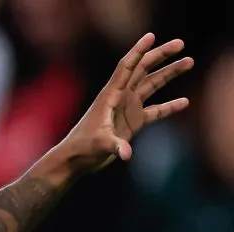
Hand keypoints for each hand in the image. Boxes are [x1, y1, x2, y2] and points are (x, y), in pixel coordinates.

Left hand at [62, 33, 193, 171]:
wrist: (77, 159)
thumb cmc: (83, 148)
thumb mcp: (99, 144)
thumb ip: (114, 146)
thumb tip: (126, 154)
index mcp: (110, 95)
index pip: (126, 66)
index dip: (138, 50)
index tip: (151, 35)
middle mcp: (120, 97)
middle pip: (143, 69)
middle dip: (161, 55)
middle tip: (181, 43)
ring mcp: (127, 108)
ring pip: (152, 85)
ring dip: (170, 73)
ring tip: (189, 61)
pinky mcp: (133, 122)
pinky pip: (155, 111)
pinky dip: (169, 106)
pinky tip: (184, 102)